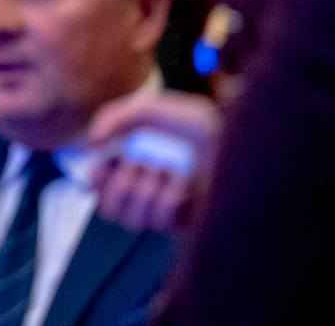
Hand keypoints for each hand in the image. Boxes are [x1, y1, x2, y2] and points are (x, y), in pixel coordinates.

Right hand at [86, 89, 221, 233]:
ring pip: (128, 218)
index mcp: (139, 161)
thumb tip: (88, 144)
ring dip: (146, 191)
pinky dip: (168, 200)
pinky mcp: (183, 225)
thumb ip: (117, 117)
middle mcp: (150, 190)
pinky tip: (185, 189)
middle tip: (144, 167)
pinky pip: (157, 219)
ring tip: (170, 174)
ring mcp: (166, 210)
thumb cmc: (207, 128)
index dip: (96, 178)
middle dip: (121, 185)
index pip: (99, 184)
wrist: (245, 149)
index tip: (103, 167)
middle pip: (107, 208)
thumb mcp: (156, 110)